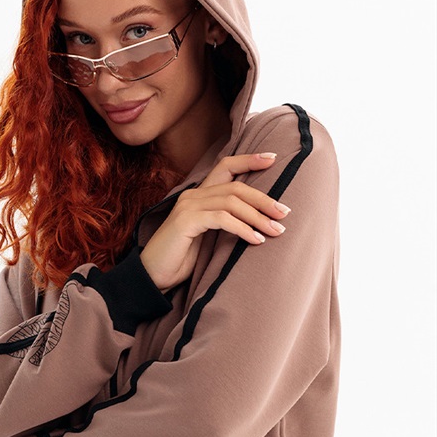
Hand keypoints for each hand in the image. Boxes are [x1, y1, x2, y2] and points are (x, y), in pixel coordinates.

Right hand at [139, 153, 289, 291]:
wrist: (152, 277)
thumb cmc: (180, 260)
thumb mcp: (206, 238)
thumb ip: (224, 223)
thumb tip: (257, 223)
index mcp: (198, 195)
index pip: (225, 166)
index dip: (249, 160)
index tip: (273, 159)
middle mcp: (193, 196)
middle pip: (236, 186)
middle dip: (264, 198)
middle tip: (285, 212)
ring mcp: (188, 207)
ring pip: (232, 201)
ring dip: (258, 216)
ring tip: (276, 231)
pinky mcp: (186, 222)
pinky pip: (222, 219)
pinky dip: (243, 228)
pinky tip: (256, 240)